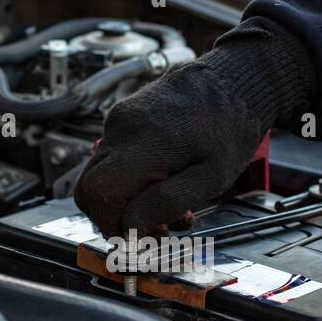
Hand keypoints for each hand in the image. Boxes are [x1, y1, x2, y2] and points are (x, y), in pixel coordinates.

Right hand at [75, 18, 313, 236]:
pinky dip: (132, 181)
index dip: (110, 224)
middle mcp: (122, 128)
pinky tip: (164, 183)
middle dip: (116, 218)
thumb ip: (168, 203)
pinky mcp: (122, 118)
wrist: (233, 81)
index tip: (136, 239)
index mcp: (143, 142)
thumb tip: (131, 227)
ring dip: (127, 201)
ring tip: (169, 208)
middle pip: (89, 188)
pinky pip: (113, 159)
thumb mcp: (212, 177)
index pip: (97, 194)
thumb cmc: (229, 127)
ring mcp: (118, 120)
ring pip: (101, 176)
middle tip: (154, 230)